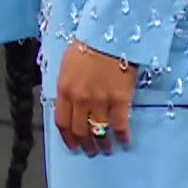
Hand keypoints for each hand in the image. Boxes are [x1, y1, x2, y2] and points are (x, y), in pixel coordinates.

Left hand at [54, 41, 135, 155]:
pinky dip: (123, 136)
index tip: (72, 145)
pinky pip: (120, 125)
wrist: (109, 37)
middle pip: (80, 130)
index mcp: (64, 90)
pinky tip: (125, 141)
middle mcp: (80, 99)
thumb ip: (66, 88)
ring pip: (98, 131)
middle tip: (90, 150)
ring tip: (106, 148)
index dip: (67, 137)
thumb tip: (66, 105)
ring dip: (102, 143)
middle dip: (84, 144)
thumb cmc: (87, 48)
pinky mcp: (120, 100)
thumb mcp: (66, 67)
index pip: (62, 122)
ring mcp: (100, 101)